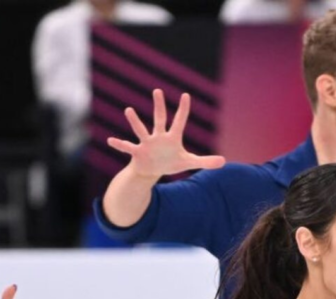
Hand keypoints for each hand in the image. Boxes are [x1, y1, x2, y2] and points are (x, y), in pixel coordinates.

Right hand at [107, 89, 225, 178]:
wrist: (152, 170)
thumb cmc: (170, 163)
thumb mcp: (189, 163)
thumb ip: (206, 161)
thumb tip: (224, 161)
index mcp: (172, 138)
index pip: (180, 121)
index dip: (184, 110)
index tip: (186, 95)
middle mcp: (159, 137)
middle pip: (159, 119)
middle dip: (159, 106)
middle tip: (158, 91)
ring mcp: (147, 143)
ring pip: (141, 130)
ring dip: (135, 121)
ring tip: (128, 110)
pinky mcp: (137, 153)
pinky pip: (127, 147)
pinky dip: (119, 144)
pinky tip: (110, 141)